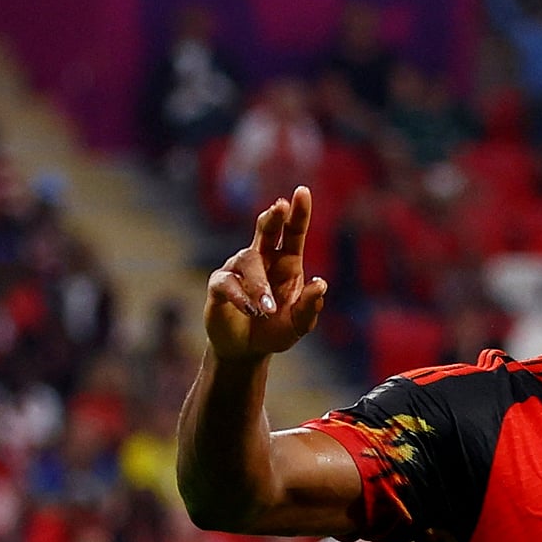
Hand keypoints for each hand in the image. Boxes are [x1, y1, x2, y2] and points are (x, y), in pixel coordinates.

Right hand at [204, 186, 327, 358]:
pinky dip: (240, 296)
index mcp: (287, 263)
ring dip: (259, 284)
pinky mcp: (219, 285)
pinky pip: (227, 282)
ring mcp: (238, 269)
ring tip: (267, 308)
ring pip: (248, 261)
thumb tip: (322, 283)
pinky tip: (251, 309)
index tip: (302, 191)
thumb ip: (310, 306)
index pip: (293, 232)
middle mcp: (263, 259)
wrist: (247, 350)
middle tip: (280, 207)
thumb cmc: (276, 331)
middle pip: (266, 230)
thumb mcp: (299, 324)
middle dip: (273, 217)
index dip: (298, 212)